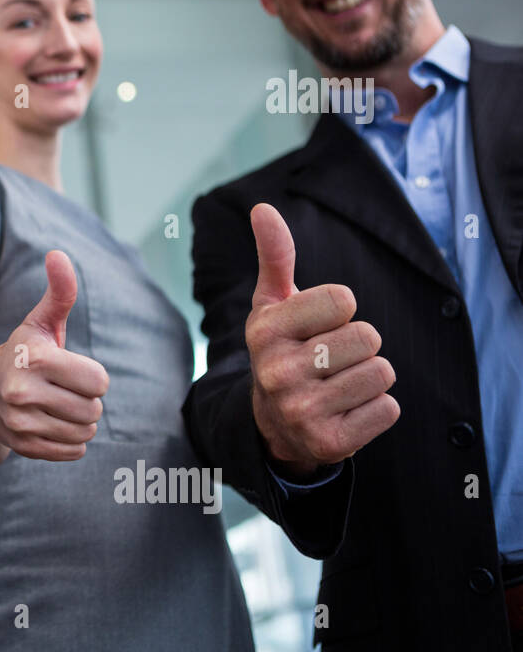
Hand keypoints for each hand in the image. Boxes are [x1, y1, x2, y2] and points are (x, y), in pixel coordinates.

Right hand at [0, 250, 107, 461]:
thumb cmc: (18, 352)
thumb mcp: (37, 322)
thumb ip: (59, 292)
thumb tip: (58, 254)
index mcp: (34, 358)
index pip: (99, 381)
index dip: (92, 376)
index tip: (72, 370)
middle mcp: (23, 392)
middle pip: (94, 409)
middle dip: (87, 399)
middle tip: (64, 390)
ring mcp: (21, 423)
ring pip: (85, 431)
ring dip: (81, 421)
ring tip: (59, 407)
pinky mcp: (23, 446)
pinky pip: (73, 451)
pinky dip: (72, 441)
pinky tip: (54, 424)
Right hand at [245, 203, 399, 478]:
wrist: (273, 424)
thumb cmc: (282, 349)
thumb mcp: (273, 304)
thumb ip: (275, 256)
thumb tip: (263, 208)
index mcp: (265, 330)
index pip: (344, 299)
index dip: (342, 310)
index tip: (320, 325)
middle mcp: (276, 371)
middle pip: (368, 337)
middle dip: (360, 345)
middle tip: (331, 359)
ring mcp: (300, 410)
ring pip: (381, 373)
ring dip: (370, 377)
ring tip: (339, 384)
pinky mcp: (327, 442)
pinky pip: (388, 410)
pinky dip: (377, 409)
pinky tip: (346, 410)